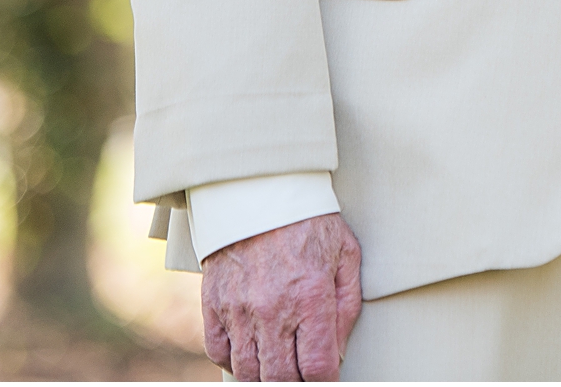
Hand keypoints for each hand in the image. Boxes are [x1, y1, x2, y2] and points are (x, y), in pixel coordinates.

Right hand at [202, 213, 362, 381]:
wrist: (262, 193)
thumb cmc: (310, 223)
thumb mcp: (346, 255)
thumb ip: (346, 306)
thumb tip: (338, 351)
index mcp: (311, 297)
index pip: (317, 367)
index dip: (325, 381)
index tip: (327, 378)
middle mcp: (272, 310)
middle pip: (280, 378)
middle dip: (295, 384)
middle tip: (302, 374)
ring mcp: (239, 310)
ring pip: (248, 372)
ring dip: (264, 376)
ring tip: (279, 368)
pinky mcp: (214, 305)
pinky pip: (218, 352)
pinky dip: (234, 360)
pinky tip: (251, 352)